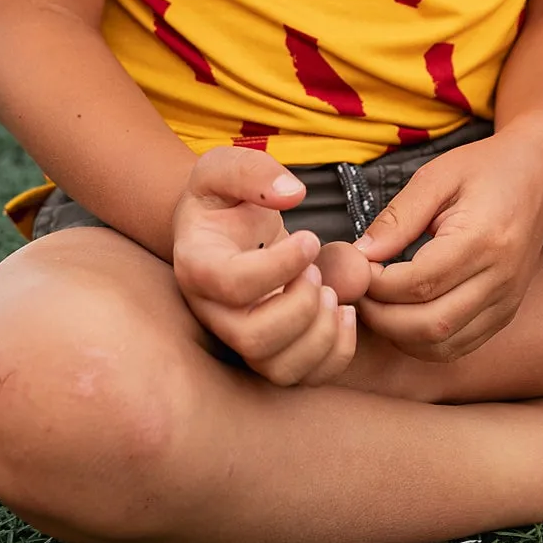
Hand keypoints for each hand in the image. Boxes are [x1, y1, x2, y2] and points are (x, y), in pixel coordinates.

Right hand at [169, 147, 358, 385]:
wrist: (220, 228)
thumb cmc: (221, 198)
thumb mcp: (224, 166)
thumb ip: (253, 171)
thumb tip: (292, 194)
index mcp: (197, 265)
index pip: (231, 284)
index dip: (279, 267)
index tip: (310, 238)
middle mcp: (212, 312)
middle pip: (252, 338)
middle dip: (300, 307)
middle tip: (318, 273)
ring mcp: (239, 336)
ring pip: (276, 367)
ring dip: (320, 334)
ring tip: (334, 294)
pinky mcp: (269, 350)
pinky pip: (302, 376)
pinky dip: (335, 354)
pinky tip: (345, 312)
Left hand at [352, 136, 542, 362]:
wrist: (536, 177)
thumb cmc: (485, 169)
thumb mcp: (437, 176)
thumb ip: (398, 217)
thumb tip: (360, 255)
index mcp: (484, 240)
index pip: (419, 283)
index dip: (376, 283)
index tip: (354, 267)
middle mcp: (501, 279)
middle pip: (430, 324)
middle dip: (381, 316)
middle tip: (357, 291)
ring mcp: (507, 302)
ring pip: (442, 344)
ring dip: (398, 334)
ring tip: (376, 302)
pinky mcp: (506, 314)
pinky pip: (458, 346)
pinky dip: (422, 341)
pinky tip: (402, 314)